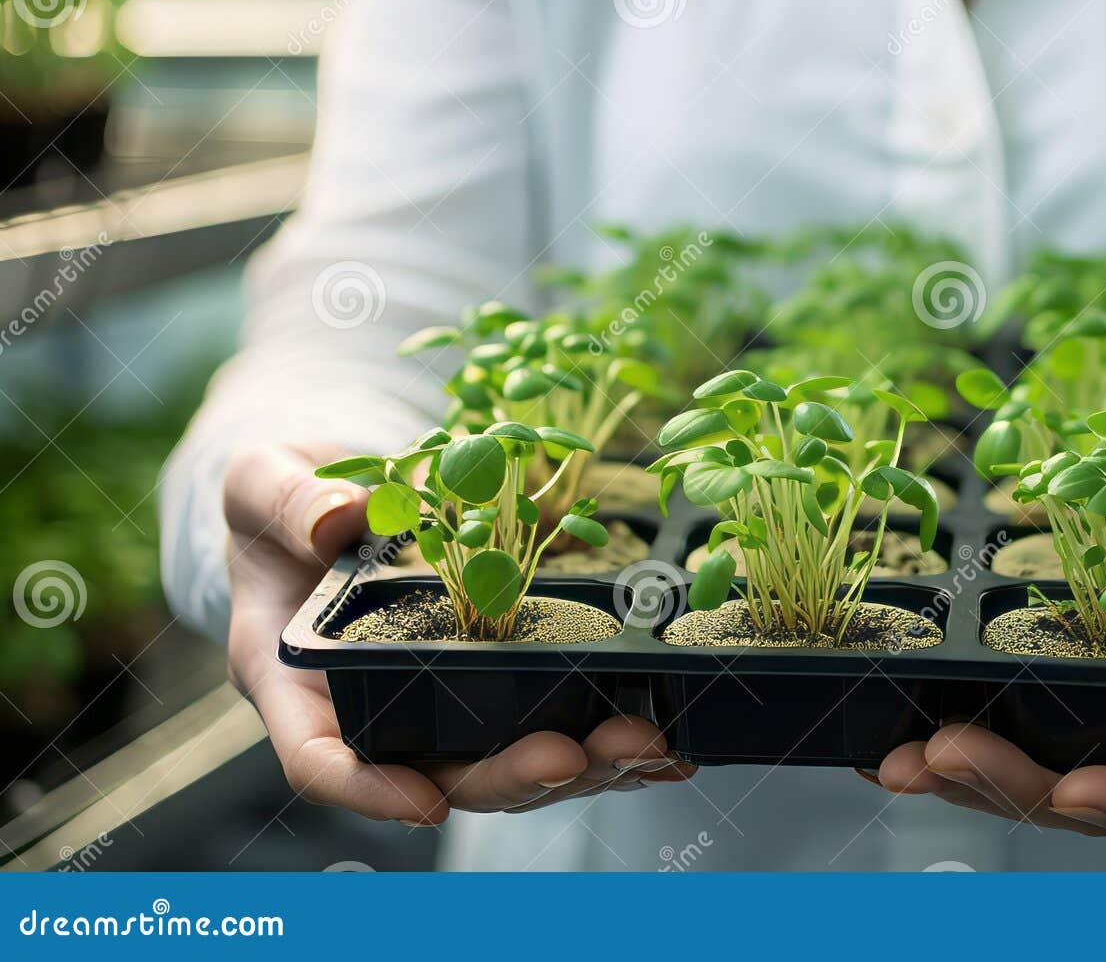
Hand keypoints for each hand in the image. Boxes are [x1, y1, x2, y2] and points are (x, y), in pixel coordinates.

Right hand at [222, 442, 692, 825]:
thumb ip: (287, 501)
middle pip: (443, 774)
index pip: (321, 761)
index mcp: (299, 681)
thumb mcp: (262, 483)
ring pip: (509, 763)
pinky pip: (549, 722)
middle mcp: (373, 709)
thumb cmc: (281, 499)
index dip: (371, 791)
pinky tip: (666, 739)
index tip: (427, 801)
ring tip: (645, 744)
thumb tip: (336, 516)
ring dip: (582, 766)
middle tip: (577, 756)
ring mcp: (439, 701)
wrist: (336, 490)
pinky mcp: (495, 678)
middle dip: (515, 775)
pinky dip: (607, 738)